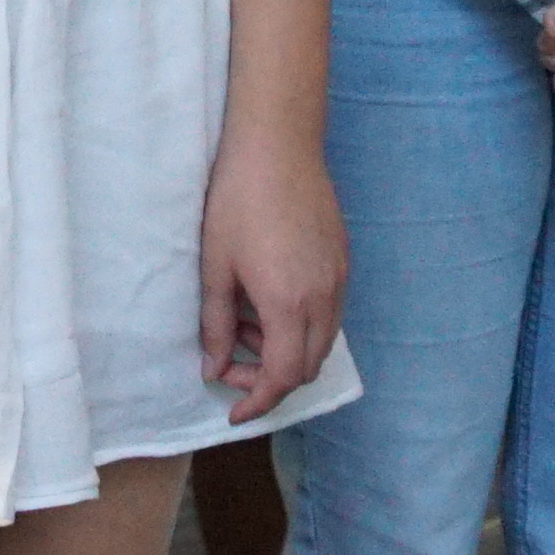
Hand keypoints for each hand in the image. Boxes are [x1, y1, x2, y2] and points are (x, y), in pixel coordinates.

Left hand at [195, 121, 346, 419]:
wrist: (277, 144)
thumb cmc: (238, 200)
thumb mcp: (215, 266)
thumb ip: (214, 324)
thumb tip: (213, 367)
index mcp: (289, 303)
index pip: (284, 377)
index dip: (259, 400)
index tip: (235, 410)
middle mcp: (324, 297)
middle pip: (308, 367)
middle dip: (270, 378)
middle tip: (231, 362)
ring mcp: (338, 277)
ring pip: (321, 341)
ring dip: (285, 349)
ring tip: (244, 323)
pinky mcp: (341, 259)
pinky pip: (328, 312)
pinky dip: (300, 325)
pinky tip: (267, 300)